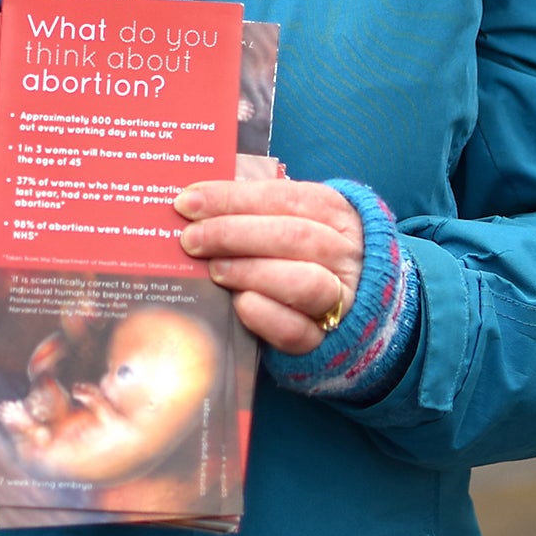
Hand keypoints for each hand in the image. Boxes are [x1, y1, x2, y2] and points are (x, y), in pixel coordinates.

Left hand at [175, 178, 363, 354]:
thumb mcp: (290, 219)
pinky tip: (239, 303)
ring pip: (303, 282)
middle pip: (293, 236)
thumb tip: (196, 202)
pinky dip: (265, 315)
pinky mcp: (324, 338)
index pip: (283, 197)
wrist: (346, 302)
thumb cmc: (302, 252)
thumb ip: (254, 210)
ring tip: (214, 269)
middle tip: (191, 239)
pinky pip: (297, 330)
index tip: (189, 201)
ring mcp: (340, 297)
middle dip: (234, 234)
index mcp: (333, 212)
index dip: (233, 197)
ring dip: (251, 272)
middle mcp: (343, 252)